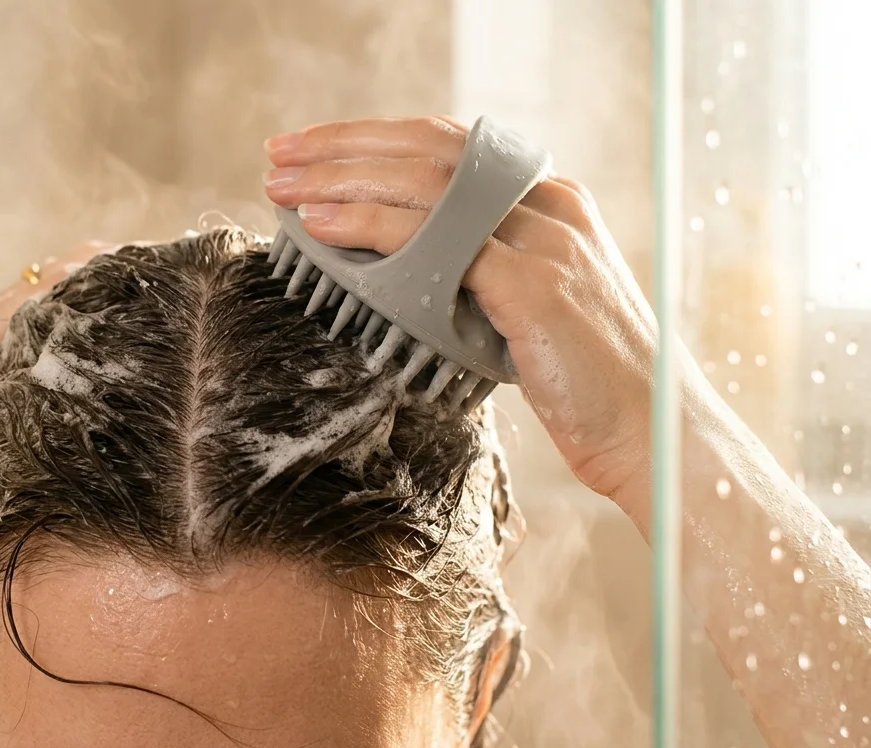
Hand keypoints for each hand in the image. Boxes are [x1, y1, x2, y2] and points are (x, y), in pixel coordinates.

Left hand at [263, 116, 658, 500]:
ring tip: (281, 184)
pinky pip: (434, 239)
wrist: (647, 430)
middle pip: (426, 148)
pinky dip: (369, 228)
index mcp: (548, 198)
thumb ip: (476, 267)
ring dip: (340, 179)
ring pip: (423, 185)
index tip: (310, 149)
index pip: (446, 143)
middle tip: (277, 154)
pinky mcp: (533, 282)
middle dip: (342, 146)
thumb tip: (392, 258)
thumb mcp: (524, 303)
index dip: (371, 139)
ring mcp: (544, 237)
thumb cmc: (579, 378)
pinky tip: (321, 227)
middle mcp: (548, 202)